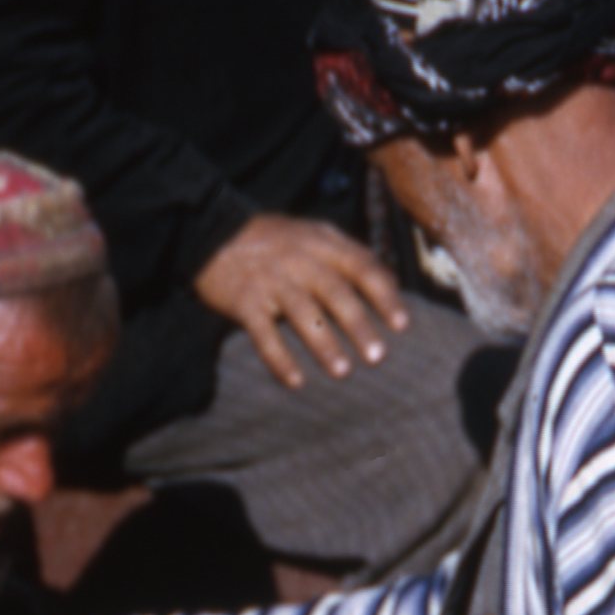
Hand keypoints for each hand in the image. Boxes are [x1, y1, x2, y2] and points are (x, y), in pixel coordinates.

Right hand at [192, 213, 408, 387]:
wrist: (212, 232)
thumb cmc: (275, 240)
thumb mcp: (314, 234)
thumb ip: (348, 254)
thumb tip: (390, 284)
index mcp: (322, 243)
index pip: (361, 267)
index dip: (384, 296)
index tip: (402, 325)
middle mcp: (299, 260)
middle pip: (335, 292)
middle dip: (358, 325)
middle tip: (378, 356)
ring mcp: (271, 280)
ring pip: (302, 314)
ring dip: (324, 344)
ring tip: (342, 371)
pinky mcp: (244, 301)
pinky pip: (264, 334)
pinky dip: (279, 359)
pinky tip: (296, 382)